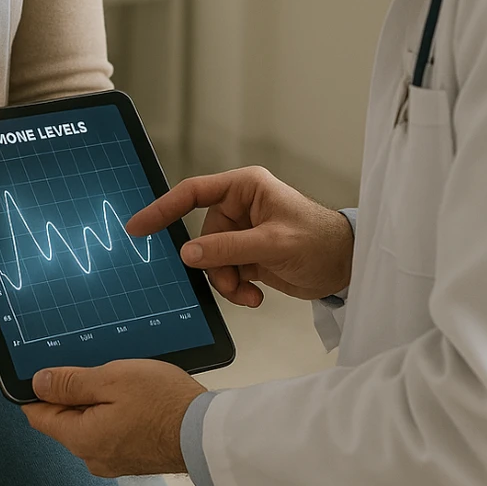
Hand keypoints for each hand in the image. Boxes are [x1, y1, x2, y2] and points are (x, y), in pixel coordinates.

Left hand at [22, 359, 205, 477]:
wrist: (206, 434)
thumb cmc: (163, 403)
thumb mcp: (111, 379)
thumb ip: (71, 383)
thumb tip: (38, 383)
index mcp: (80, 439)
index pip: (38, 415)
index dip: (36, 390)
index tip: (45, 369)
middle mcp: (92, 457)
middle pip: (63, 420)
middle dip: (71, 393)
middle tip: (94, 368)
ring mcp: (113, 461)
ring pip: (88, 425)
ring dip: (96, 402)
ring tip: (118, 382)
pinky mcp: (132, 458)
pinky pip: (109, 432)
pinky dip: (113, 414)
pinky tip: (132, 398)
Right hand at [126, 166, 353, 306]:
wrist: (348, 267)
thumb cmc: (321, 241)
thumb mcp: (273, 244)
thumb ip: (229, 248)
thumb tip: (188, 255)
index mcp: (244, 188)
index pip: (193, 193)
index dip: (163, 208)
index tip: (138, 227)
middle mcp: (241, 207)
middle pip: (203, 237)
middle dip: (214, 265)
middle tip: (232, 283)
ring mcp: (244, 233)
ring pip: (212, 260)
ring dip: (226, 281)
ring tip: (248, 294)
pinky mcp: (249, 256)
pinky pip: (226, 273)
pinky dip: (237, 288)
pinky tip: (255, 296)